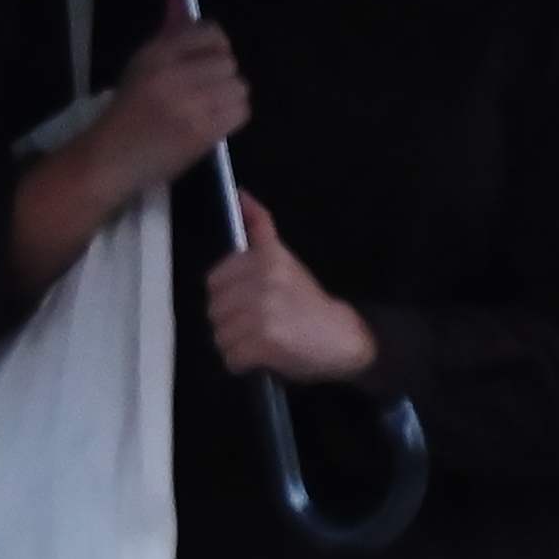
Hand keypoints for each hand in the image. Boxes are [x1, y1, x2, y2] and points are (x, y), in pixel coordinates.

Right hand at [92, 9, 249, 204]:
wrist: (108, 160)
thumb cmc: (124, 112)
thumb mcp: (141, 67)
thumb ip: (168, 32)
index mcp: (155, 54)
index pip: (210, 33)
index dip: (212, 48)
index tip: (201, 63)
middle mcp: (174, 74)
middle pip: (228, 61)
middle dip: (219, 76)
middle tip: (200, 92)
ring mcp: (190, 103)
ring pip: (238, 86)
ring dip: (228, 98)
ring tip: (206, 109)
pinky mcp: (203, 130)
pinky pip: (241, 111)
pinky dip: (230, 117)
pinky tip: (211, 122)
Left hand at [206, 194, 381, 384]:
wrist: (345, 337)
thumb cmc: (308, 301)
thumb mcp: (284, 259)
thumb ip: (259, 230)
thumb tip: (240, 194)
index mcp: (265, 259)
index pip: (214, 282)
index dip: (230, 296)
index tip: (254, 301)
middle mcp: (263, 282)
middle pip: (214, 310)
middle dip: (232, 321)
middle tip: (262, 322)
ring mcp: (262, 313)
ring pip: (220, 335)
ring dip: (238, 344)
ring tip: (267, 338)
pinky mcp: (263, 343)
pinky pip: (231, 358)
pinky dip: (244, 363)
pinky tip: (267, 355)